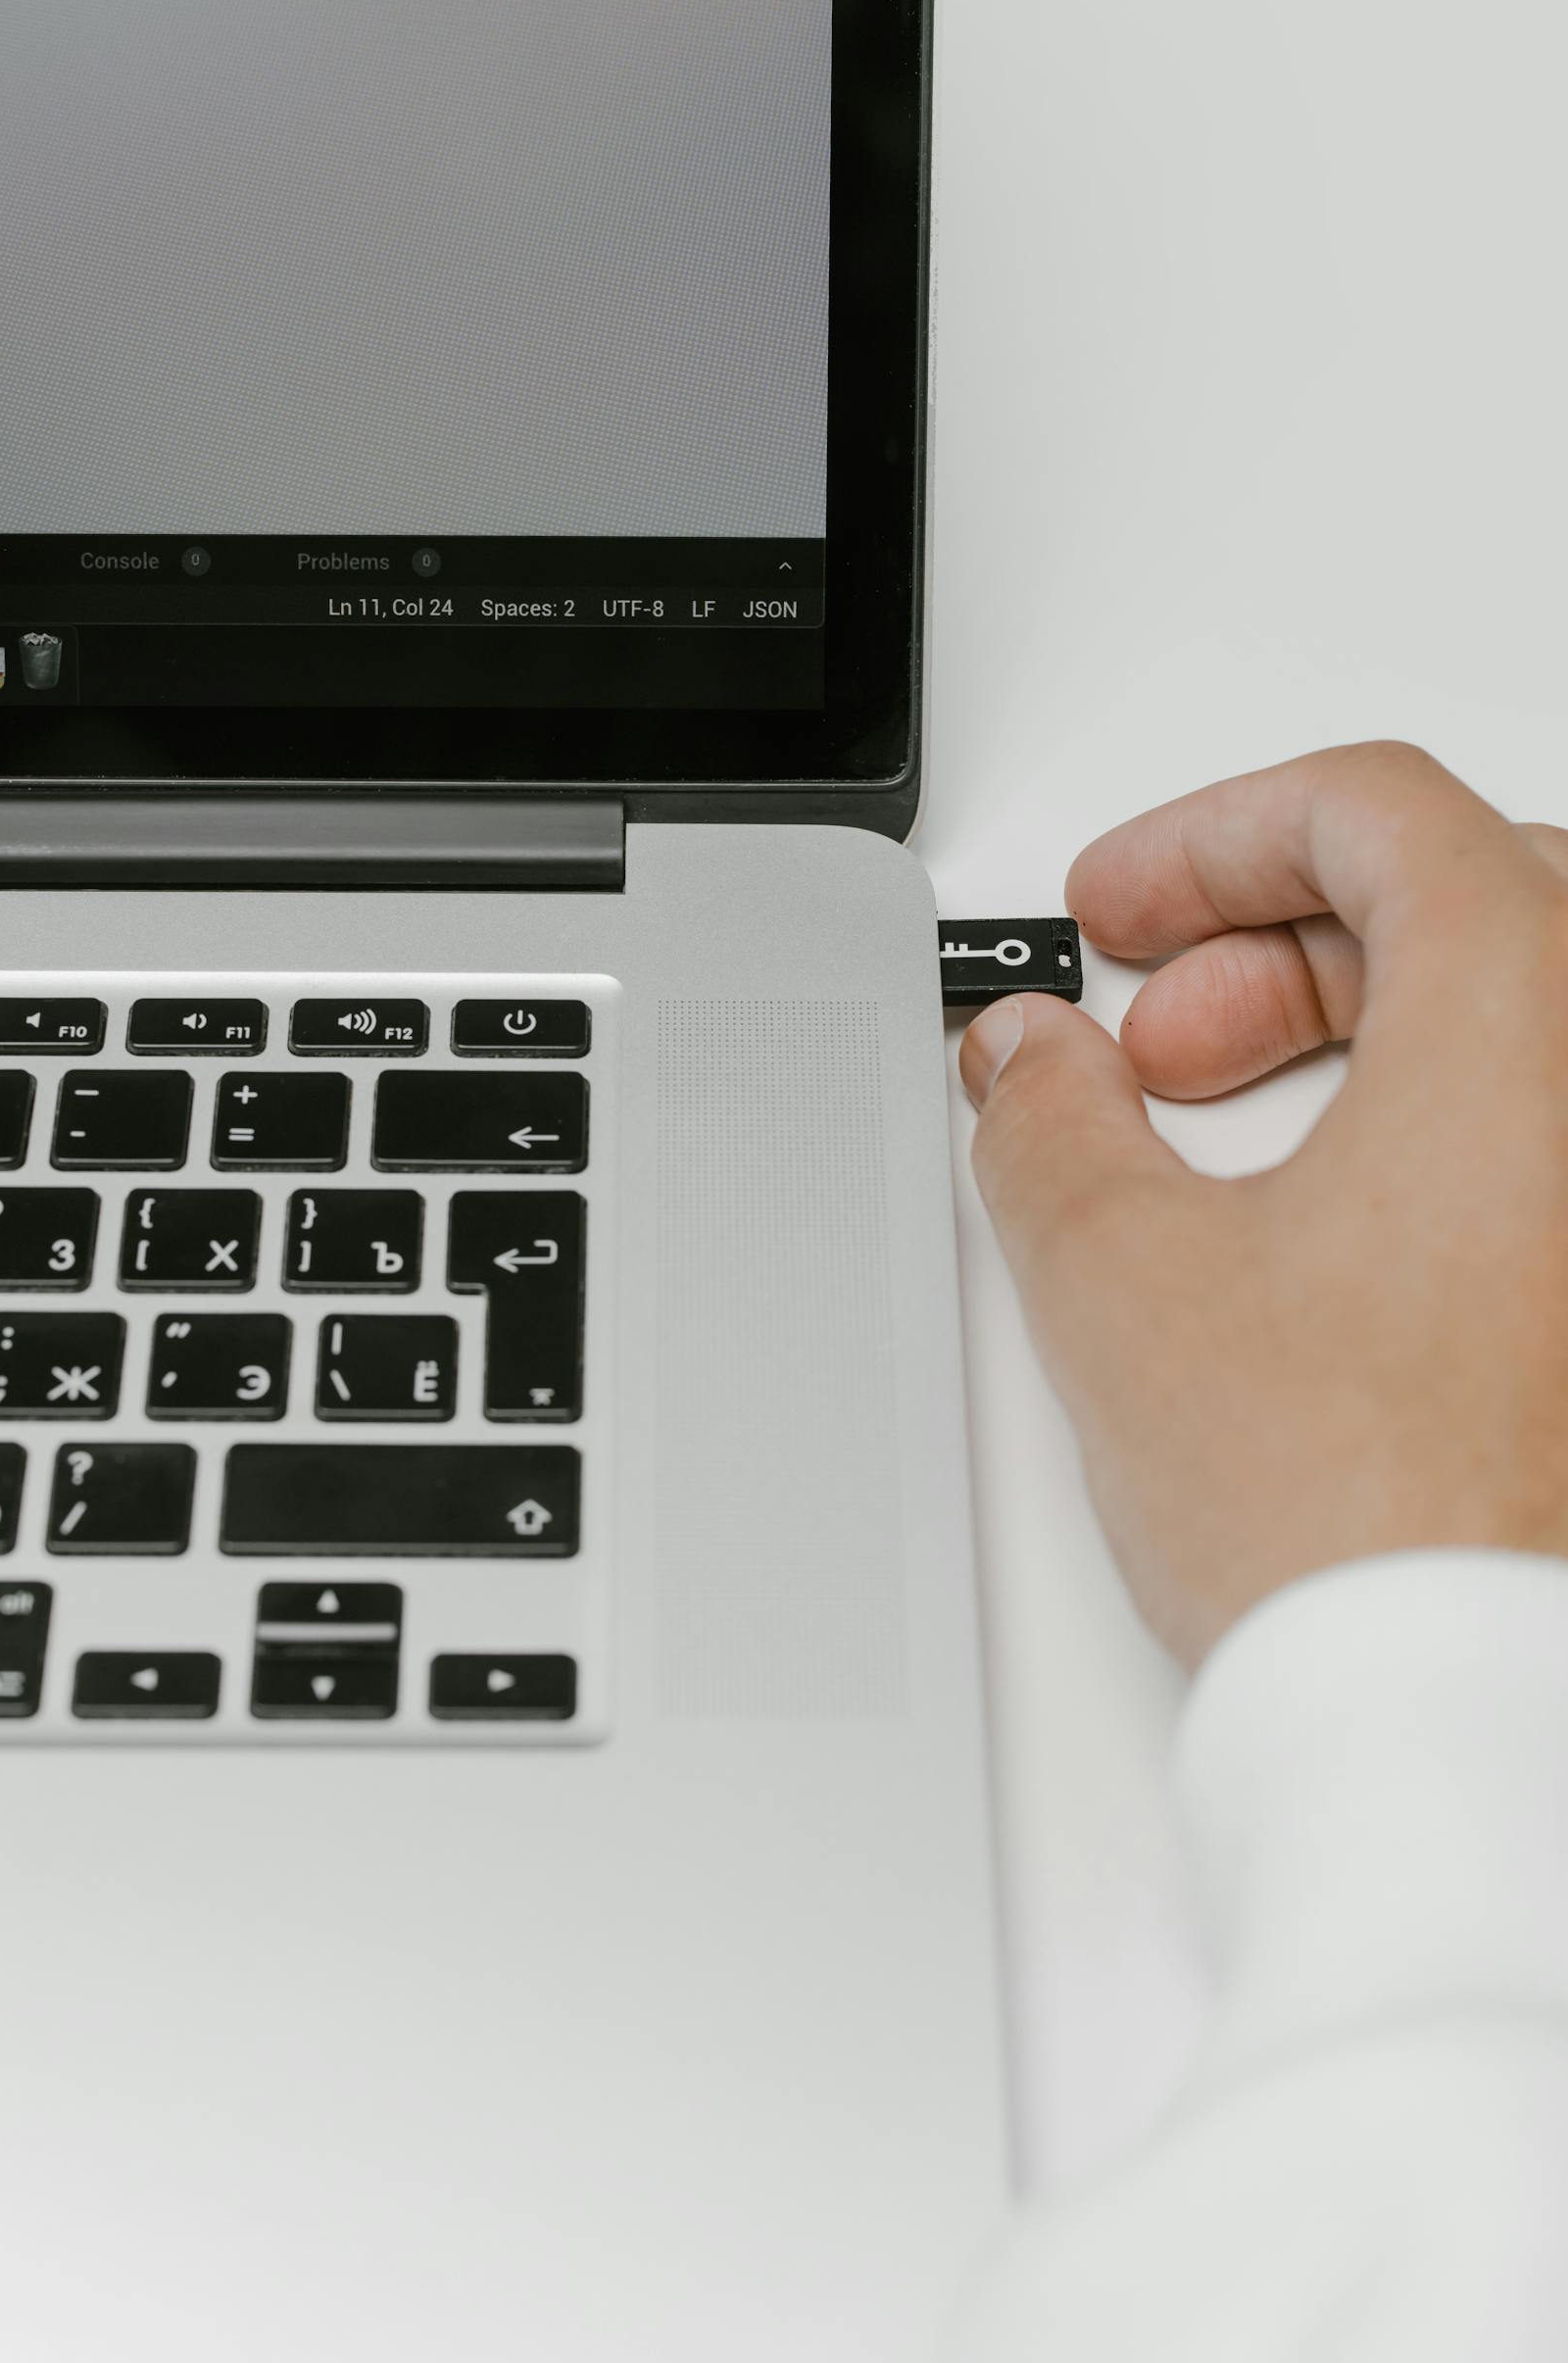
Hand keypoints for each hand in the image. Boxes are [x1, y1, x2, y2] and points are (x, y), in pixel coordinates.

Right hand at [961, 742, 1567, 1668]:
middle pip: (1464, 897)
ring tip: (1225, 1146)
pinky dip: (1450, 1134)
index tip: (1121, 911)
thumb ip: (1050, 1124)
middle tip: (1155, 1039)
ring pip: (1523, 1020)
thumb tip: (1028, 1063)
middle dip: (1277, 943)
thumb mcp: (1129, 1285)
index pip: (1379, 809)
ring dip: (1365, 1035)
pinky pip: (1551, 1143)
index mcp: (1531, 1019)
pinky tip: (1338, 1236)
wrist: (1475, 1735)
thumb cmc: (1369, 1531)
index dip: (1212, 834)